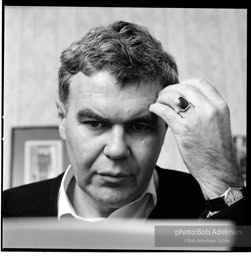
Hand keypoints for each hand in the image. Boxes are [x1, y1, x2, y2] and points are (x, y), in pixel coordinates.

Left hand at [149, 78, 243, 198]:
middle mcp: (210, 110)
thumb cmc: (214, 148)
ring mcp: (196, 119)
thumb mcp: (217, 122)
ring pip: (173, 97)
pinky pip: (165, 112)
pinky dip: (156, 108)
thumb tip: (184, 97)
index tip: (176, 88)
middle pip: (184, 87)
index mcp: (219, 106)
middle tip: (162, 94)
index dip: (184, 83)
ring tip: (157, 102)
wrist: (217, 170)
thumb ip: (204, 108)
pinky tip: (153, 109)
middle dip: (170, 88)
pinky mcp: (183, 130)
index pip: (199, 83)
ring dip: (161, 97)